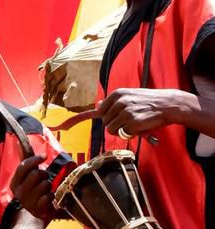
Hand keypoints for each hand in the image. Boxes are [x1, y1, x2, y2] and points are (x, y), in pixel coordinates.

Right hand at [11, 155, 60, 222]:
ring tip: (44, 192)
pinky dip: (51, 197)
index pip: (23, 167)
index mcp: (14, 183)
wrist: (30, 220)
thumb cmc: (30, 195)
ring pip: (45, 184)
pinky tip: (47, 200)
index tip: (43, 156)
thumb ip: (25, 163)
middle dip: (44, 175)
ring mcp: (28, 201)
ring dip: (48, 187)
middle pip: (36, 174)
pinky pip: (49, 196)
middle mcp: (19, 192)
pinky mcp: (38, 209)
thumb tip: (20, 142)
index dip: (34, 159)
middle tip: (43, 180)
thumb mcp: (24, 180)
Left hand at [58, 87, 187, 138]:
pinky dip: (130, 134)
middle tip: (130, 121)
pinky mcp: (132, 121)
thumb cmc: (149, 102)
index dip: (76, 120)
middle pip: (105, 122)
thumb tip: (99, 105)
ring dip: (122, 130)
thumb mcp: (130, 96)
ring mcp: (125, 111)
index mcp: (117, 94)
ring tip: (136, 123)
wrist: (168, 104)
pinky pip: (122, 133)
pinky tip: (140, 126)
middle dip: (115, 124)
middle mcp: (118, 101)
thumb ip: (114, 102)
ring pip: (111, 129)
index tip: (60, 126)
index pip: (96, 109)